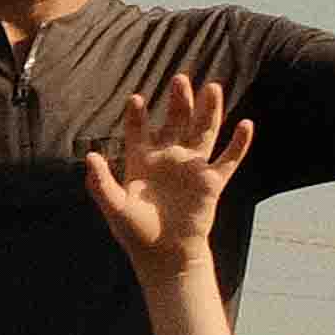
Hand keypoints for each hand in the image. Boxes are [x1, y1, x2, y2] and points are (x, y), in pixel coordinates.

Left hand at [78, 71, 252, 280]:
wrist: (165, 255)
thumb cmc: (136, 232)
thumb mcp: (115, 207)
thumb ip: (101, 183)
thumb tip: (89, 156)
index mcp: (142, 160)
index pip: (139, 130)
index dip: (137, 116)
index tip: (136, 100)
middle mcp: (169, 158)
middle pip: (176, 122)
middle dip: (178, 101)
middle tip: (179, 79)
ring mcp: (192, 167)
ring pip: (204, 131)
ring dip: (209, 110)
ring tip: (212, 87)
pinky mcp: (212, 181)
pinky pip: (229, 159)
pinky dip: (239, 143)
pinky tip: (245, 125)